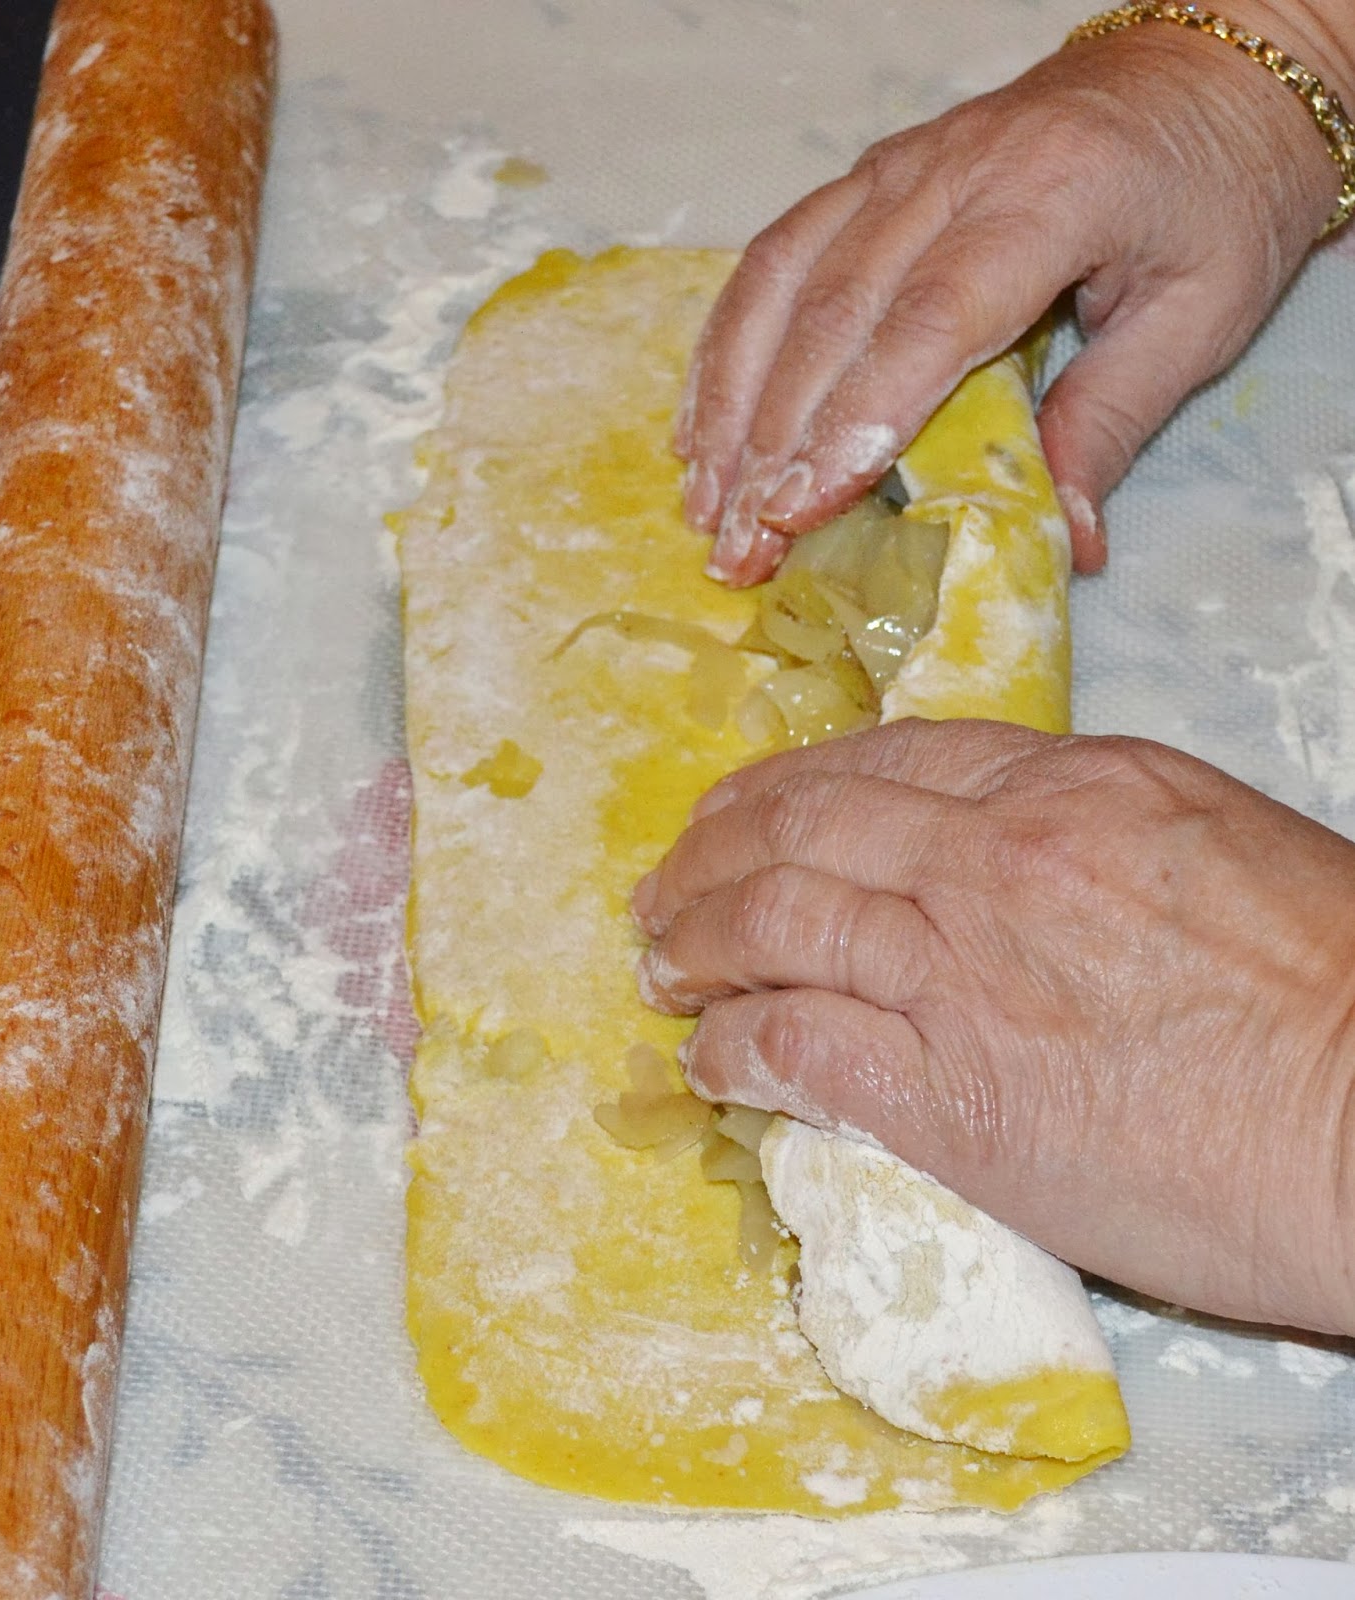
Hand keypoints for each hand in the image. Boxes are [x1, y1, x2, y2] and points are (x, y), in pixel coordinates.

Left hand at [633, 719, 1354, 1335]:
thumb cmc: (1331, 990)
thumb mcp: (1207, 844)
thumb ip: (1082, 830)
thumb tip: (990, 848)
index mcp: (1066, 785)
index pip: (876, 765)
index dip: (781, 787)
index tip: (739, 814)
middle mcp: (994, 857)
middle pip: (801, 828)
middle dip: (711, 852)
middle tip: (669, 886)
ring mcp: (962, 970)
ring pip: (775, 921)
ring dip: (694, 940)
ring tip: (659, 963)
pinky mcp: (949, 1094)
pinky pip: (794, 1046)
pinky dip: (730, 1048)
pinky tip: (706, 1060)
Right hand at [679, 1, 1350, 584]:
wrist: (1209, 72)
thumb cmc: (1217, 192)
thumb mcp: (1201, 316)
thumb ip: (1113, 423)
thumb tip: (1059, 544)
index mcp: (1052, 194)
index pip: (930, 320)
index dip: (854, 421)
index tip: (798, 510)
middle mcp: (956, 169)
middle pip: (835, 315)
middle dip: (773, 445)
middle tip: (739, 548)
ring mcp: (899, 166)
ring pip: (783, 286)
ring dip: (731, 406)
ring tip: (706, 505)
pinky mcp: (869, 178)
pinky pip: (776, 258)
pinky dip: (728, 347)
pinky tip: (703, 426)